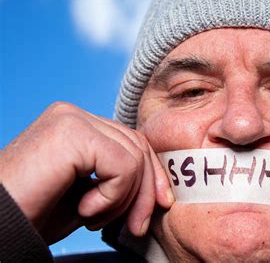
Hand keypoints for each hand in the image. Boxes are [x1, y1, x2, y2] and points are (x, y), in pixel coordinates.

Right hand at [0, 102, 172, 243]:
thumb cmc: (35, 212)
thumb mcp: (90, 194)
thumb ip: (121, 181)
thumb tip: (161, 192)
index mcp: (77, 124)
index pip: (132, 141)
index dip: (152, 174)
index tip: (159, 205)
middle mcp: (74, 114)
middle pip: (137, 146)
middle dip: (145, 191)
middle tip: (137, 226)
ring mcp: (72, 119)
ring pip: (134, 158)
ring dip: (124, 200)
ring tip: (93, 217)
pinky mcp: (72, 133)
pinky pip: (122, 166)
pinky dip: (112, 197)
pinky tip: (85, 210)